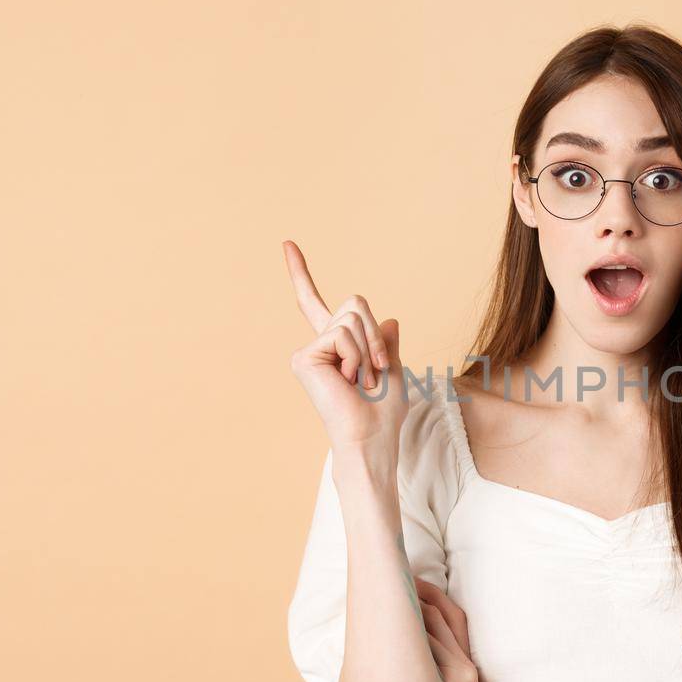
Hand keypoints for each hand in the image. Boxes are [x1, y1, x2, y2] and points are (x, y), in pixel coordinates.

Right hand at [283, 239, 408, 452]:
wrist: (372, 437)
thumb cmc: (384, 411)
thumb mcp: (394, 368)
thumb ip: (387, 342)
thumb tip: (389, 318)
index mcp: (337, 346)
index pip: (316, 304)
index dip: (302, 274)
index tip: (287, 244)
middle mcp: (319, 344)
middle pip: (355, 303)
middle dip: (376, 332)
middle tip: (376, 369)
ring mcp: (309, 350)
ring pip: (352, 317)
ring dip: (370, 349)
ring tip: (363, 379)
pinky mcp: (303, 357)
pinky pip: (343, 334)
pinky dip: (357, 356)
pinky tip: (350, 380)